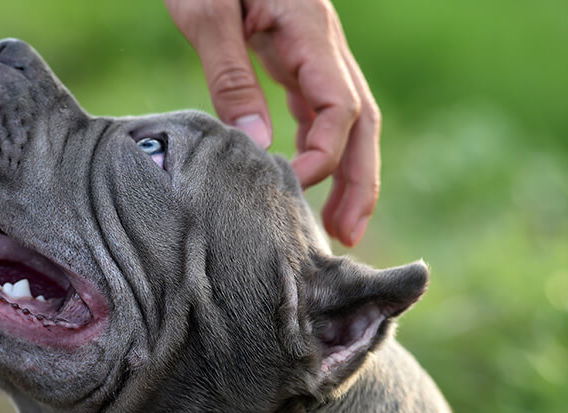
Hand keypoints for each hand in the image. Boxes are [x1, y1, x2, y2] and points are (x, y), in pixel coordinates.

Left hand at [165, 0, 379, 246]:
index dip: (324, 154)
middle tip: (348, 236)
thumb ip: (229, 74)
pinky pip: (318, 104)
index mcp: (308, 30)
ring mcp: (310, 46)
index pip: (340, 107)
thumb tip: (256, 144)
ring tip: (338, 222)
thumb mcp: (206, 10)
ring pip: (346, 115)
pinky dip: (319, 142)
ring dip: (348, 168)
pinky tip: (304, 173)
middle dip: (361, 178)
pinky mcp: (291, 50)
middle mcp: (320, 41)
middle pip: (361, 119)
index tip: (288, 185)